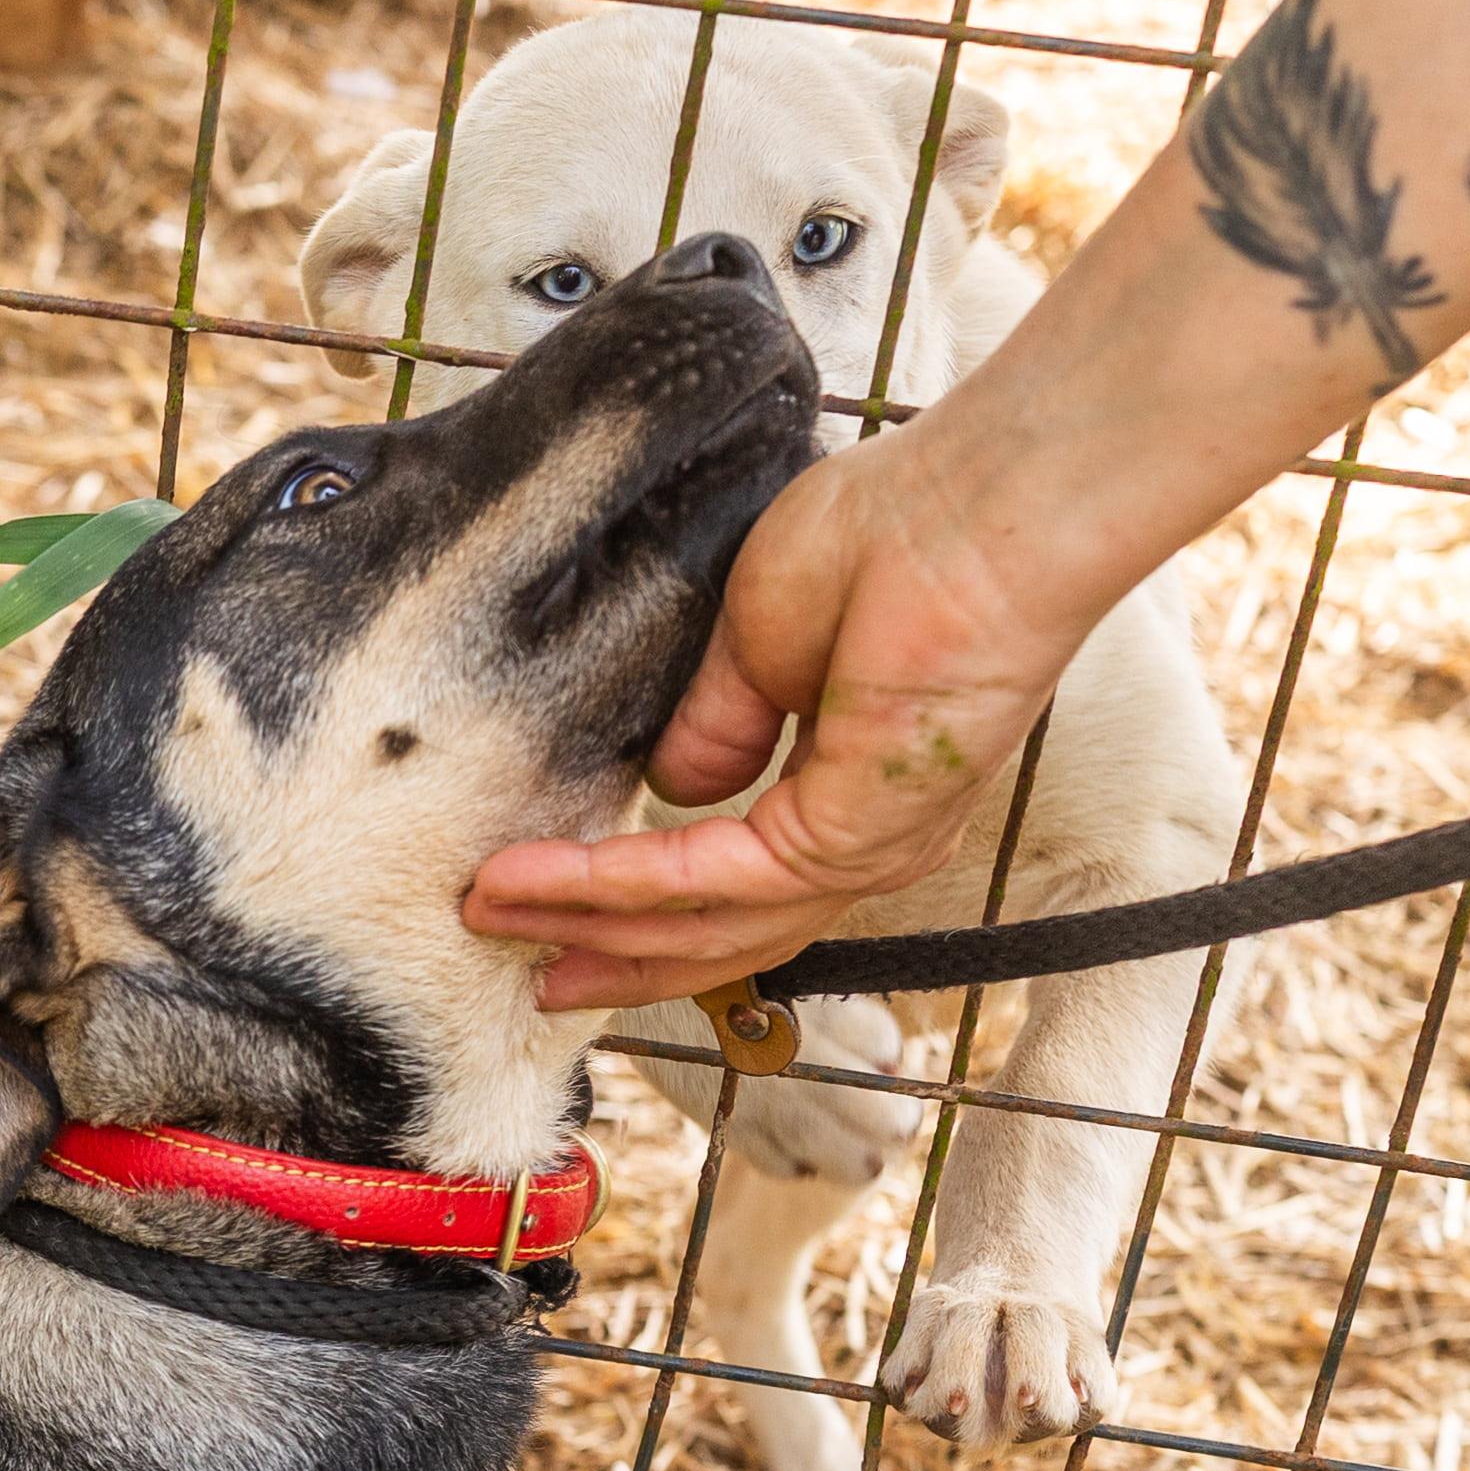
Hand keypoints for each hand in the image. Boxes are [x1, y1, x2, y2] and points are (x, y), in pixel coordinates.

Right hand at [462, 419, 1118, 1008]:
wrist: (982, 508)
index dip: (633, 896)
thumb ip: (715, 721)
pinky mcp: (849, 838)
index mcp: (856, 788)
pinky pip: (708, 880)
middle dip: (608, 949)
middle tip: (513, 962)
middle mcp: (867, 838)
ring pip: (708, 923)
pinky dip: (612, 883)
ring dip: (588, 921)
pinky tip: (538, 879)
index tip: (535, 893)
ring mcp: (866, 847)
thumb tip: (674, 788)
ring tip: (487, 913)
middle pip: (722, 931)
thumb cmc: (901, 531)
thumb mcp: (761, 634)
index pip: (738, 878)